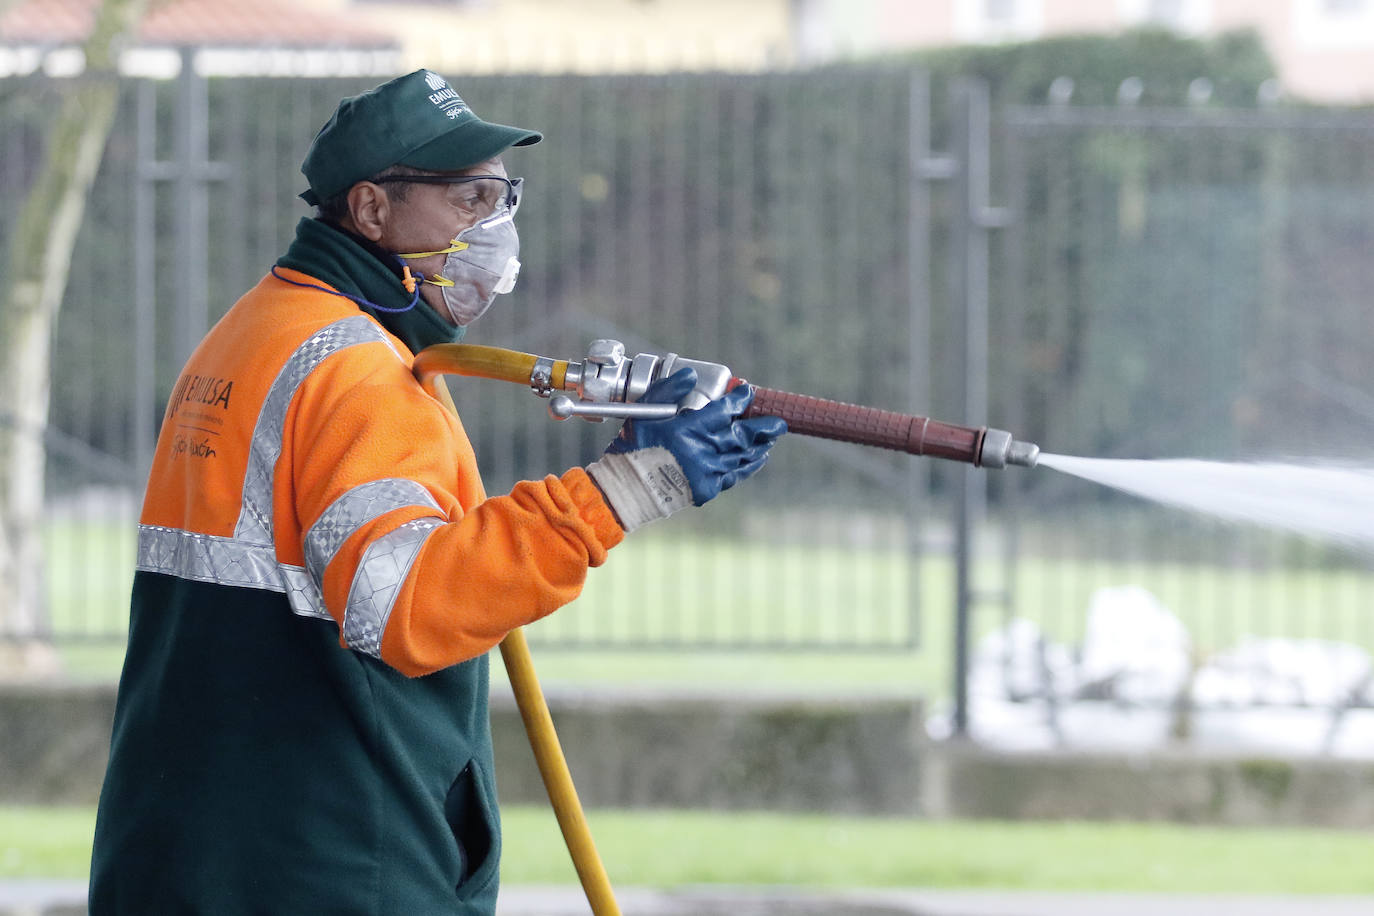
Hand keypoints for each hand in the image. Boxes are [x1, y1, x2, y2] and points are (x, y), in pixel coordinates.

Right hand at [585, 368, 787, 530]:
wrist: (626, 490)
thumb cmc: (633, 448)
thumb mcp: (645, 413)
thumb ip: (668, 390)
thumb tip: (691, 375)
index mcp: (688, 428)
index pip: (725, 410)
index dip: (740, 400)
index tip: (748, 392)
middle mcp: (702, 450)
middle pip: (742, 435)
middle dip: (763, 427)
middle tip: (779, 423)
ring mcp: (707, 472)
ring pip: (742, 456)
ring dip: (759, 446)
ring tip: (771, 439)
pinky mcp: (707, 489)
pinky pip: (734, 476)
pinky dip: (748, 467)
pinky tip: (756, 460)